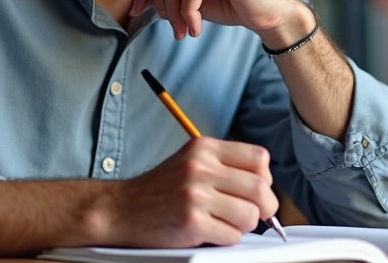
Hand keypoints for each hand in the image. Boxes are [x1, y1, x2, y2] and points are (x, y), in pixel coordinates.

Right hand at [102, 137, 277, 247]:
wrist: (121, 210)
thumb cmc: (161, 189)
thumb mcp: (191, 162)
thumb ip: (225, 166)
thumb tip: (266, 186)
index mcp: (204, 147)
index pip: (259, 159)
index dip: (265, 179)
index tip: (256, 191)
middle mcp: (200, 167)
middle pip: (261, 189)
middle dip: (265, 208)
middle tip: (255, 215)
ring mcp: (195, 195)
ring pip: (250, 215)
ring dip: (244, 226)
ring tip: (226, 223)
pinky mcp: (191, 222)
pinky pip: (232, 236)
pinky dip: (226, 239)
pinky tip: (210, 233)